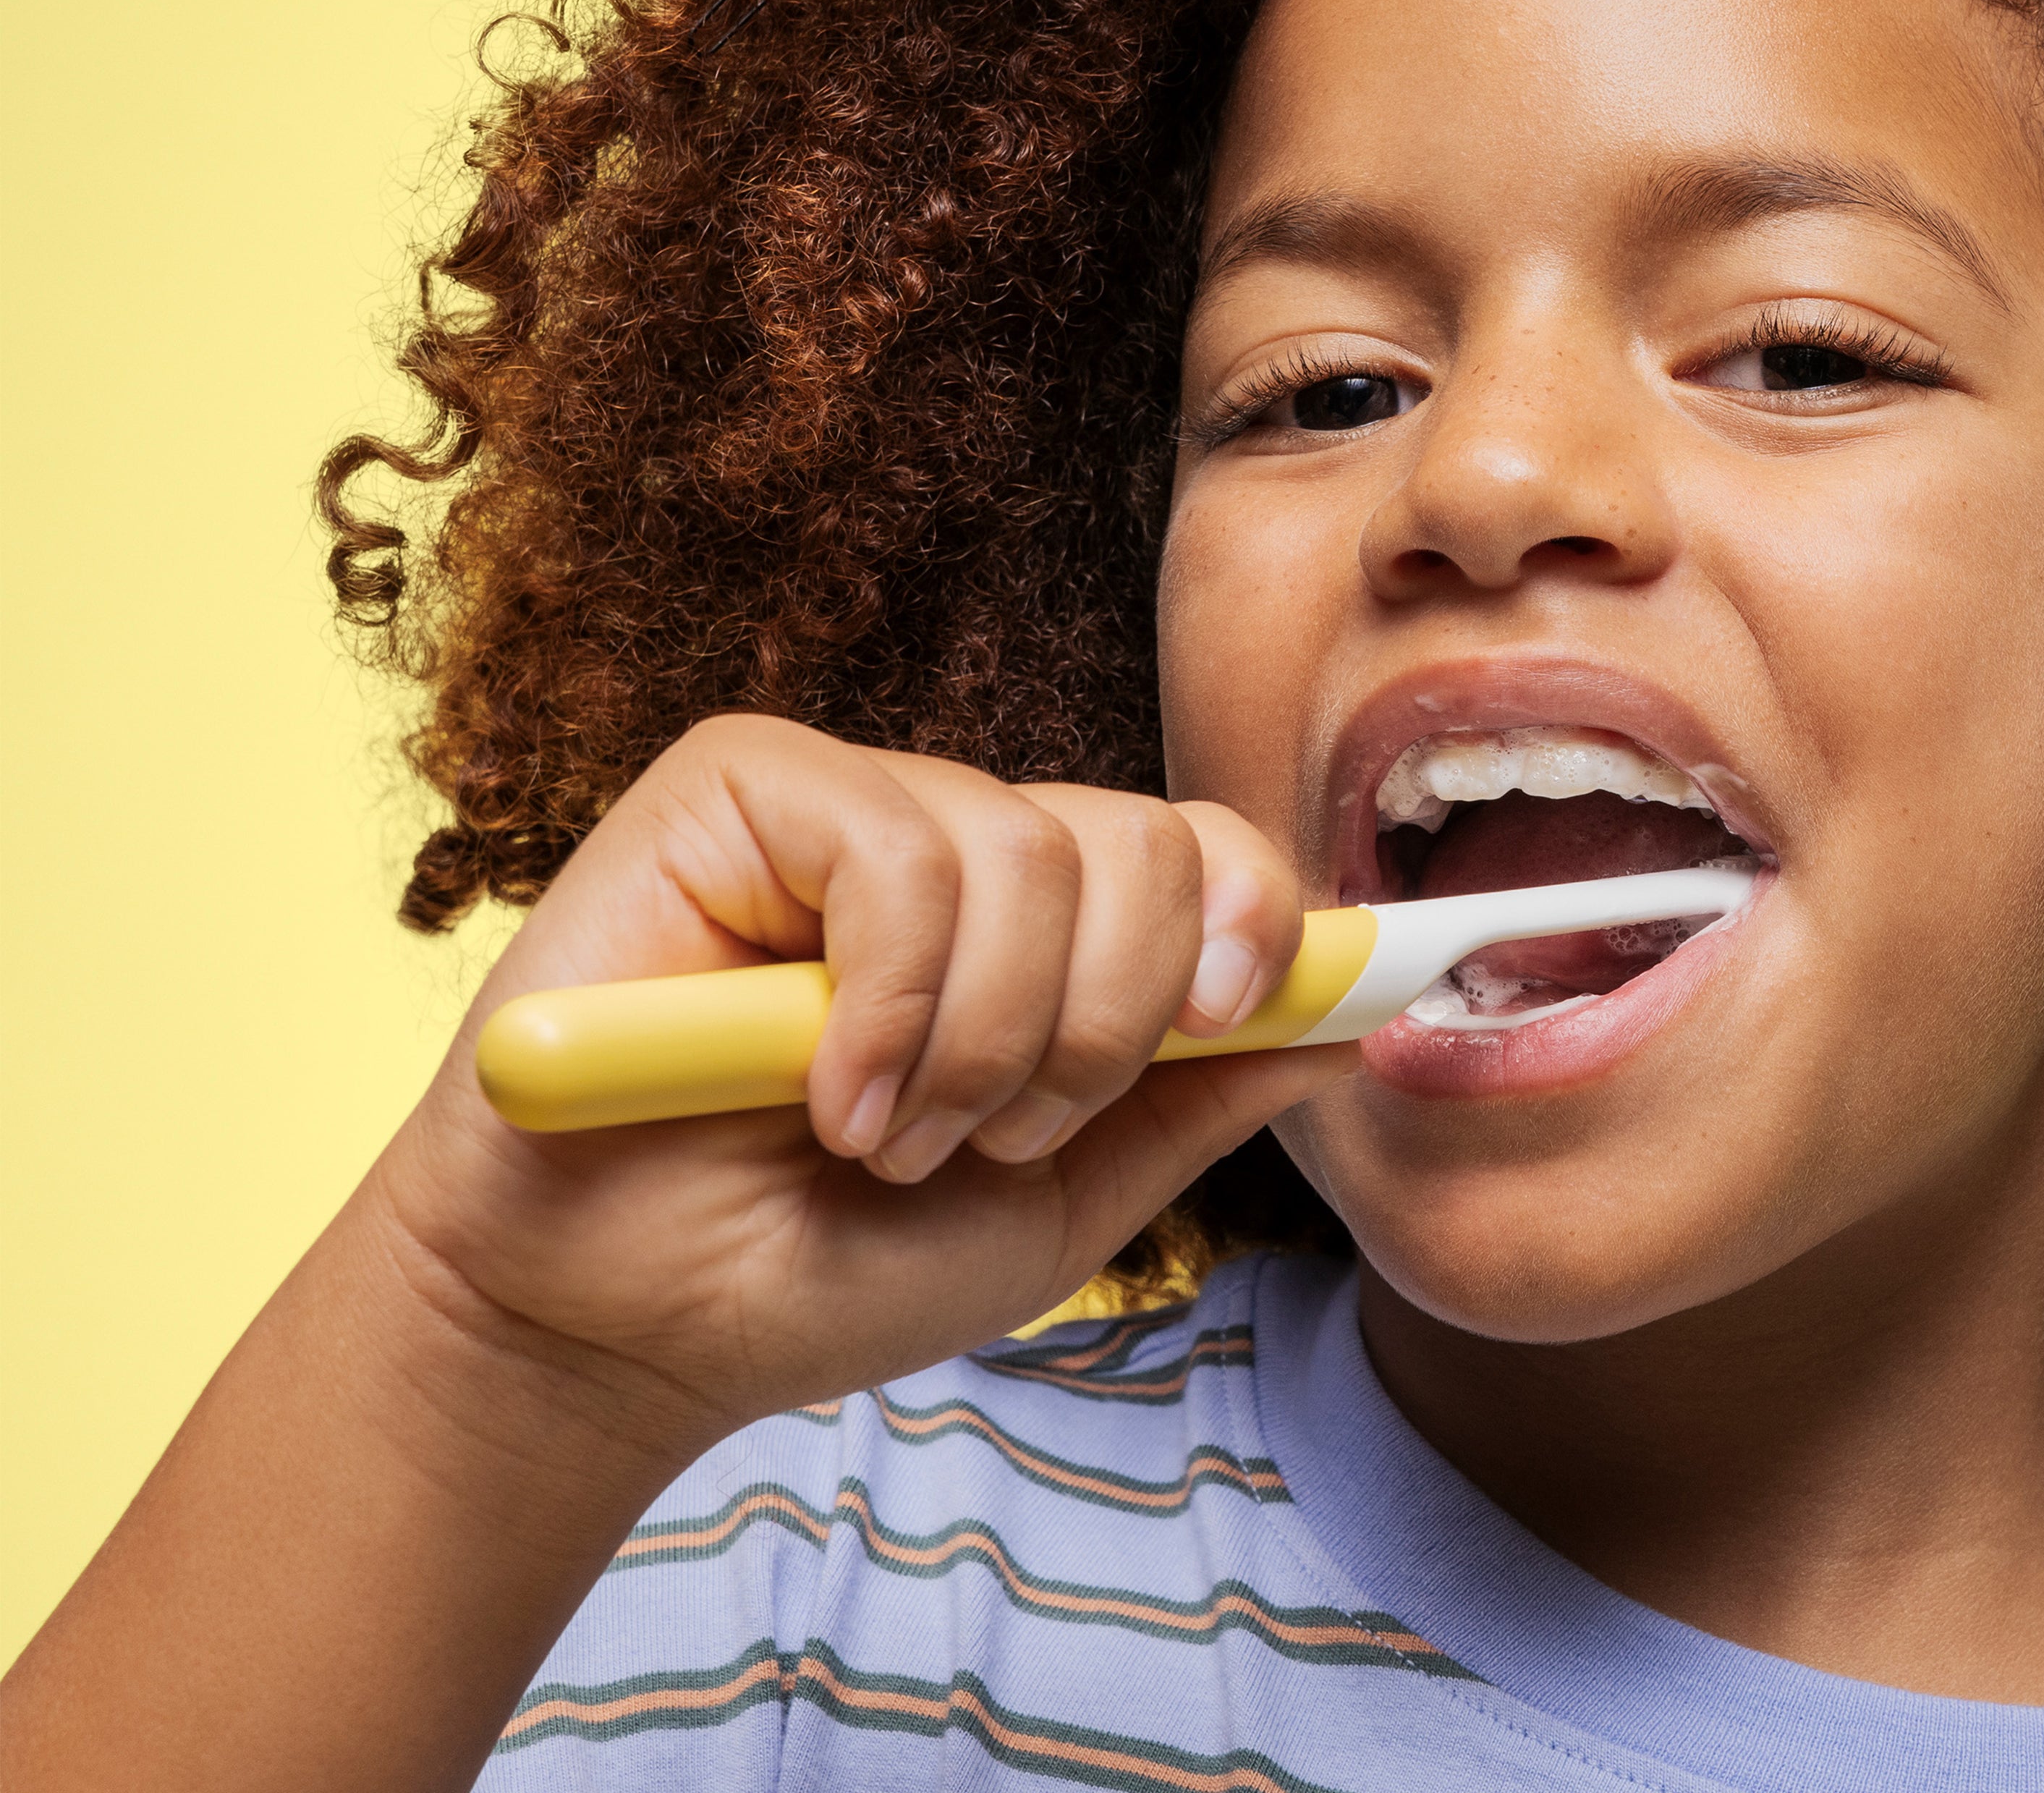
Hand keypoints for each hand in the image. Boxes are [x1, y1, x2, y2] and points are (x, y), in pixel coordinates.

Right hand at [374, 715, 1338, 1449]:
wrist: (621, 1325)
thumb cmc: (827, 1264)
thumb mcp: (1058, 1205)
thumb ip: (1192, 1106)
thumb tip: (1349, 1021)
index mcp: (1041, 931)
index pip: (1199, 852)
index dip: (1255, 918)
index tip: (1235, 1015)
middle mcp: (956, 849)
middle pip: (1140, 841)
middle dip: (1101, 1025)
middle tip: (997, 1135)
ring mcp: (850, 809)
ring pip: (1028, 851)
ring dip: (980, 1041)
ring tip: (887, 1139)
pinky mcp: (739, 791)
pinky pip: (897, 849)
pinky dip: (891, 1000)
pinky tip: (825, 1090)